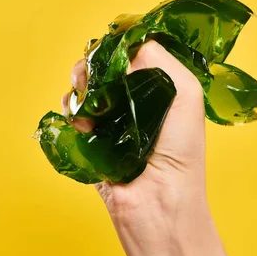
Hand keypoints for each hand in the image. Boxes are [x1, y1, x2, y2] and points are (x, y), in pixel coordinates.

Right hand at [62, 40, 211, 255]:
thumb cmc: (180, 154)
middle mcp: (136, 102)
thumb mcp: (185, 95)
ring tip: (86, 105)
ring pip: (85, 90)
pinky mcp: (91, 141)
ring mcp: (112, 122)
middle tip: (91, 78)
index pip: (132, 54)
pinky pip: (72, 116)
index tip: (108, 51)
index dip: (117, 48)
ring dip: (80, 90)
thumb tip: (123, 48)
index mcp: (161, 89)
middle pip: (104, 68)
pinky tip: (81, 123)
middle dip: (93, 66)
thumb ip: (159, 61)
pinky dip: (70, 112)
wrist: (157, 207)